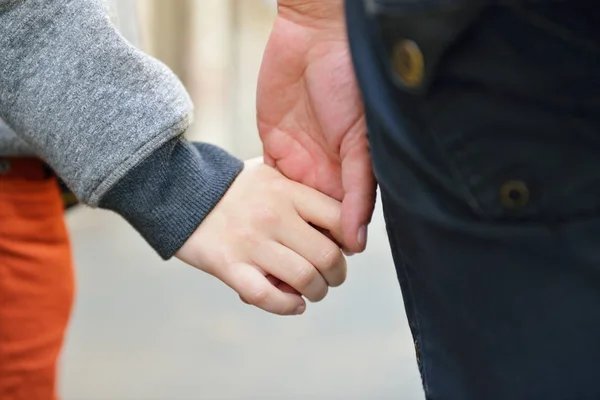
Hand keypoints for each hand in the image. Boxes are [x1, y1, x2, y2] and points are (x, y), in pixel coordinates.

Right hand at [175, 158, 345, 315]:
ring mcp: (250, 242)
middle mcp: (273, 216)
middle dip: (337, 275)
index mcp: (287, 191)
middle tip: (331, 278)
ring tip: (312, 292)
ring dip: (316, 292)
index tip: (345, 249)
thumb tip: (338, 227)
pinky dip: (288, 307)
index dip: (351, 241)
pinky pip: (267, 296)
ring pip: (304, 279)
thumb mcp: (269, 175)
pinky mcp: (228, 266)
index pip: (340, 219)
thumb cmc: (232, 187)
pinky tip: (295, 305)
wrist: (178, 191)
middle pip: (328, 256)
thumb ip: (301, 195)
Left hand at [257, 0, 376, 253]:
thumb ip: (359, 189)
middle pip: (315, 225)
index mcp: (353, 174)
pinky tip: (253, 234)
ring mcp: (299, 164)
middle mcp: (327, 174)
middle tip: (294, 282)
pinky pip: (267, 188)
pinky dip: (261, 211)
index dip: (334, 251)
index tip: (323, 278)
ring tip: (270, 268)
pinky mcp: (273, 150)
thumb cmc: (351, 81)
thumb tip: (357, 240)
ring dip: (280, 237)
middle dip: (305, 251)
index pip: (345, 224)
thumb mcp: (361, 139)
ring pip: (289, 213)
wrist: (314, 39)